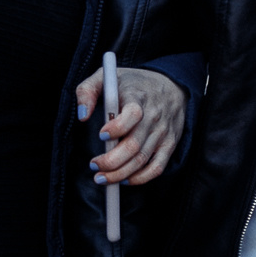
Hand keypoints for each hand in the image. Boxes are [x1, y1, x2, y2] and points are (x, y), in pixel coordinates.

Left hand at [74, 65, 186, 184]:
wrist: (173, 85)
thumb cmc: (133, 83)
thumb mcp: (107, 77)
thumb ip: (87, 91)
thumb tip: (82, 115)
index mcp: (138, 98)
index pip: (133, 115)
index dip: (117, 128)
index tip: (101, 134)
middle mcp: (153, 117)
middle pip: (134, 145)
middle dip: (111, 161)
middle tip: (94, 166)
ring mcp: (163, 133)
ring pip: (142, 160)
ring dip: (120, 174)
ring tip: (102, 178)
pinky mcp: (169, 144)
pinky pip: (157, 167)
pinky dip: (141, 178)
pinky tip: (125, 180)